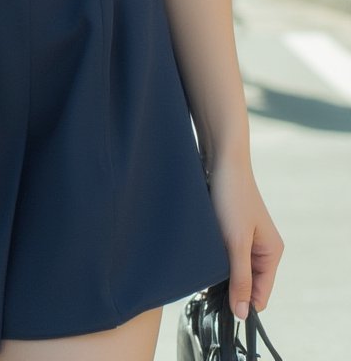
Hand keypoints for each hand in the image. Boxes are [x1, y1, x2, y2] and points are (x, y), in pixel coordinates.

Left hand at [209, 158, 283, 318]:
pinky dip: (214, 258)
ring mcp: (246, 240)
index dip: (242, 304)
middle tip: (206, 280)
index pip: (260, 296)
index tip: (218, 304)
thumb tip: (243, 314)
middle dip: (227, 287)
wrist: (220, 159)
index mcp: (272, 253)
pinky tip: (202, 252)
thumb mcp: (236, 241)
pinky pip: (224, 256)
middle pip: (246, 285)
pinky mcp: (231, 231)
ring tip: (204, 261)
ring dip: (219, 271)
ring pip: (232, 271)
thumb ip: (241, 278)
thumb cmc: (231, 196)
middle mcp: (262, 249)